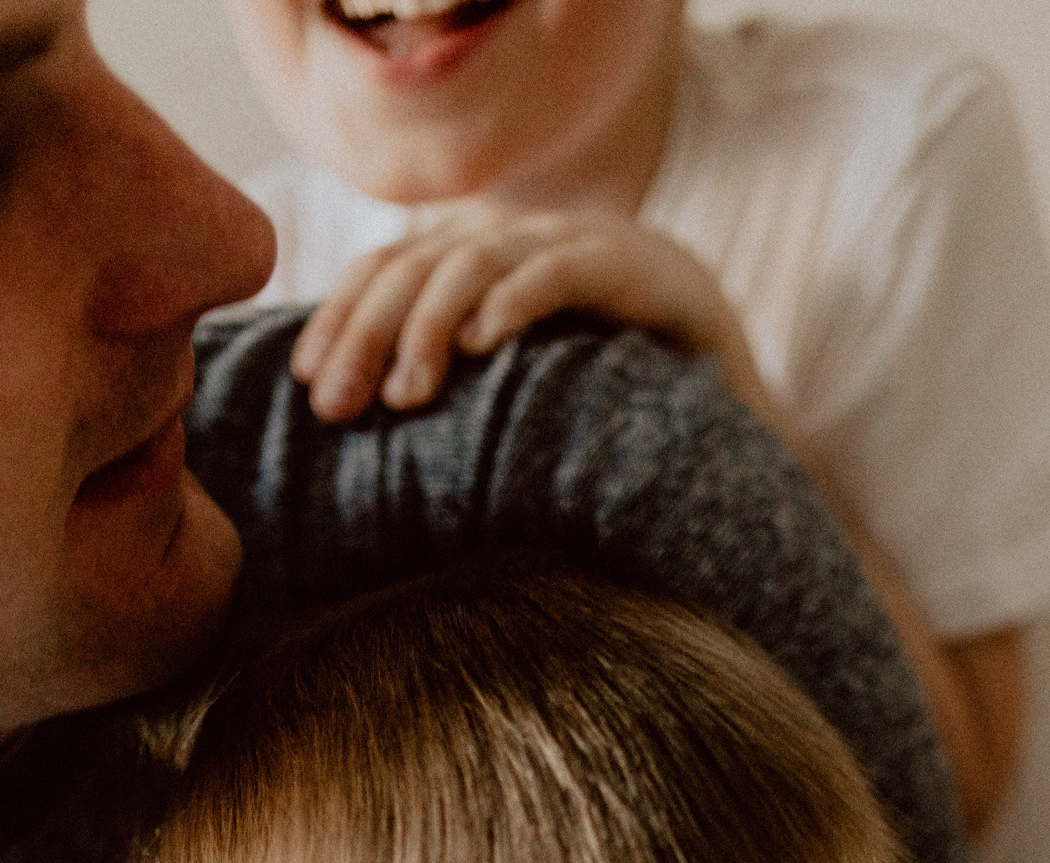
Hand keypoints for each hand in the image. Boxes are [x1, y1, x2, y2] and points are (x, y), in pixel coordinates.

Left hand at [291, 209, 763, 426]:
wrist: (740, 415)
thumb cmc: (614, 416)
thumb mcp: (514, 407)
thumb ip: (447, 399)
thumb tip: (358, 436)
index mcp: (487, 264)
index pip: (393, 269)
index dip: (344, 316)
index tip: (309, 383)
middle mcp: (523, 240)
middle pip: (420, 263)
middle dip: (369, 332)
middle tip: (336, 404)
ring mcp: (580, 244)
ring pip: (477, 261)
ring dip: (430, 325)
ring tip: (404, 392)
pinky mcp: (637, 266)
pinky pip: (561, 269)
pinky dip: (517, 298)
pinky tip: (481, 342)